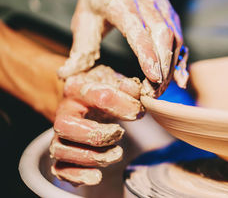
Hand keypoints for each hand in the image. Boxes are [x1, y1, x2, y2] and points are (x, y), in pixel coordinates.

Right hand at [50, 65, 142, 185]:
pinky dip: (77, 176)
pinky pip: (59, 169)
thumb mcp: (115, 82)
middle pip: (65, 125)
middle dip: (96, 134)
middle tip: (119, 133)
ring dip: (91, 157)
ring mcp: (59, 134)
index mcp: (78, 88)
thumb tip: (137, 92)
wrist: (83, 100)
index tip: (138, 112)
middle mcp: (64, 112)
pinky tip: (97, 175)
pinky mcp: (61, 154)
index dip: (123, 105)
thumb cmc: (101, 91)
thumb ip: (129, 87)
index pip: (99, 96)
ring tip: (116, 154)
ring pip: (61, 150)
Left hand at [58, 0, 187, 95]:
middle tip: (152, 95)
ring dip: (170, 68)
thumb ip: (80, 47)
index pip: (137, 29)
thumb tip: (67, 75)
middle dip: (161, 68)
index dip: (146, 53)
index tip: (152, 77)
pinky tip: (179, 80)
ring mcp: (163, 10)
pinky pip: (180, 40)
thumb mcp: (84, 14)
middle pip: (162, 37)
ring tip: (159, 91)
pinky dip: (181, 61)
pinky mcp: (171, 17)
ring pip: (174, 40)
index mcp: (119, 2)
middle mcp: (147, 5)